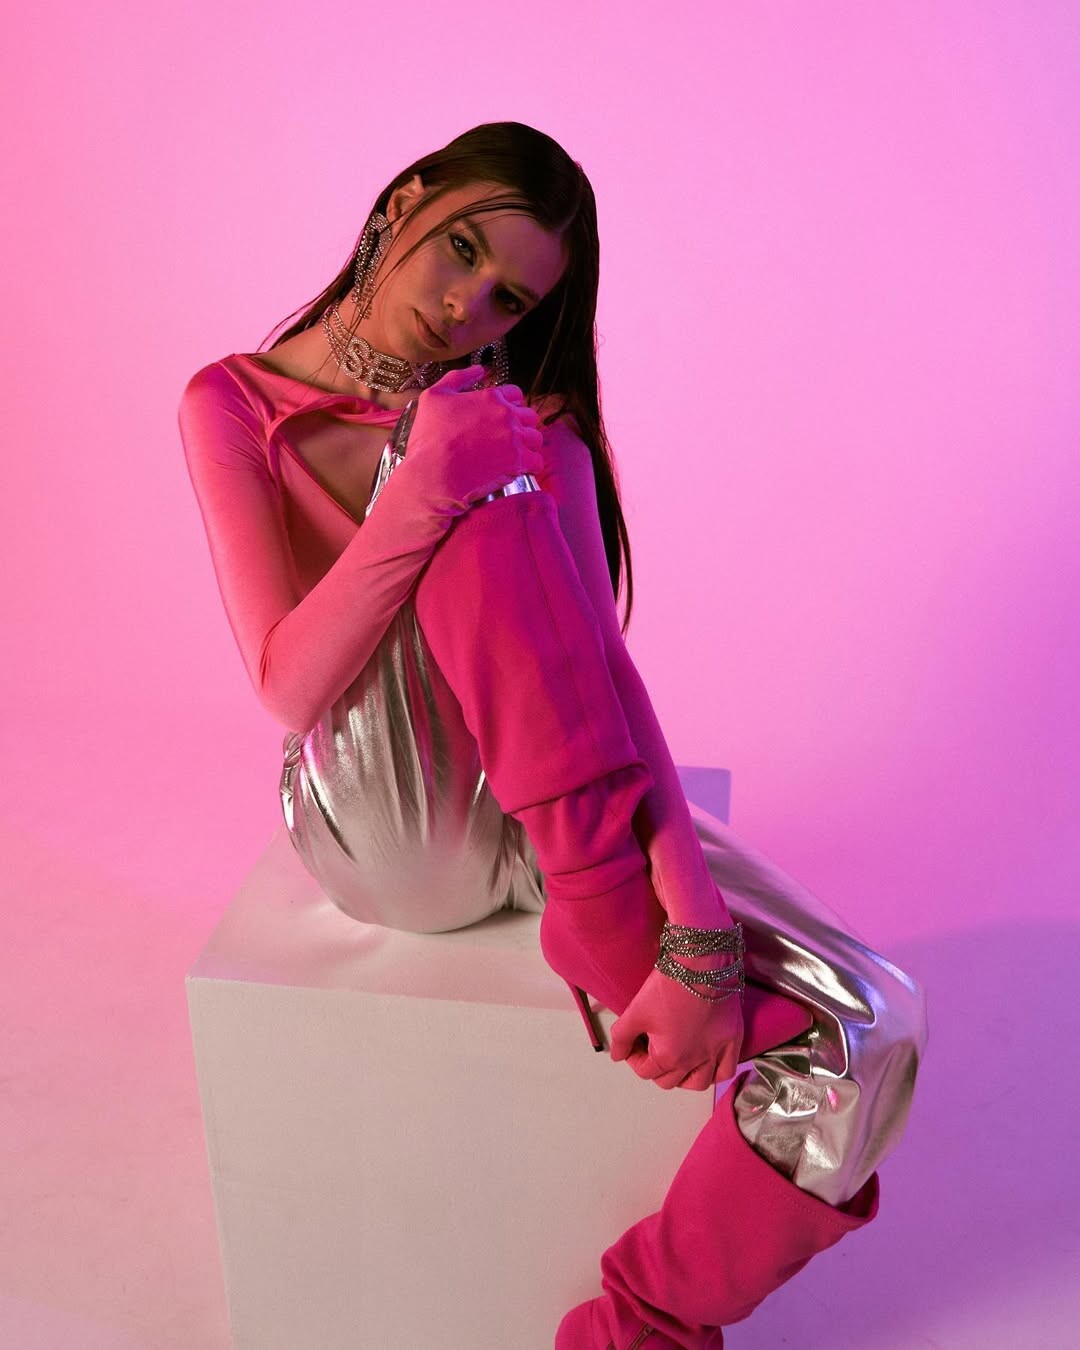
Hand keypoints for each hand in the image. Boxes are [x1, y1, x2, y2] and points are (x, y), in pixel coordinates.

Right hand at [403, 364, 544, 513]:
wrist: (433, 472)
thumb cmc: (429, 437)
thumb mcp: (433, 396)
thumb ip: (458, 378)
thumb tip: (480, 370)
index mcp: (490, 397)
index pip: (516, 394)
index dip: (511, 404)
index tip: (504, 417)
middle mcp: (506, 414)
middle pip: (529, 415)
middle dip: (522, 425)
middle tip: (510, 437)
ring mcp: (514, 438)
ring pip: (536, 438)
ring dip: (528, 445)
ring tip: (516, 454)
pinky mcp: (517, 461)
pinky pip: (536, 461)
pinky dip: (531, 465)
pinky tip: (521, 468)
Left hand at [609, 966, 744, 1090]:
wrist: (700, 964)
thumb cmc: (667, 987)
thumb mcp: (635, 1011)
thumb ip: (621, 1038)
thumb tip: (617, 1055)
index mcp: (668, 1057)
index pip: (645, 1072)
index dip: (634, 1058)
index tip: (633, 1043)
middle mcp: (693, 1061)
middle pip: (669, 1080)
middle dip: (655, 1068)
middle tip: (651, 1047)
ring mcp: (716, 1053)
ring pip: (698, 1083)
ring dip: (684, 1078)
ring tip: (677, 1061)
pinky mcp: (733, 1040)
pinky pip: (726, 1071)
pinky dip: (715, 1073)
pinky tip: (706, 1064)